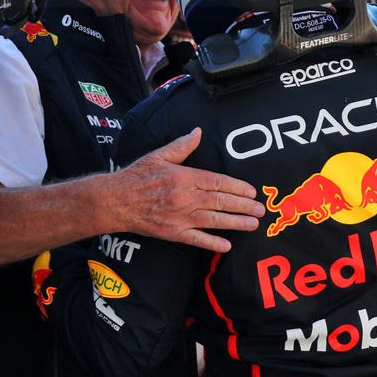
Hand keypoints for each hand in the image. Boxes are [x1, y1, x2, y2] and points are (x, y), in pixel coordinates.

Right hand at [108, 128, 262, 251]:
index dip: (238, 187)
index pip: (218, 181)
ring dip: (236, 223)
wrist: (115, 201)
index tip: (252, 191)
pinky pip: (196, 239)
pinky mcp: (173, 232)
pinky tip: (227, 245)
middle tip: (261, 209)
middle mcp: (185, 197)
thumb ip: (182, 145)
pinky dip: (212, 243)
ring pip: (214, 220)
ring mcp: (180, 216)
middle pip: (221, 201)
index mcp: (185, 177)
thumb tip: (198, 131)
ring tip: (253, 224)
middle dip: (244, 206)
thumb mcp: (159, 155)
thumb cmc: (137, 176)